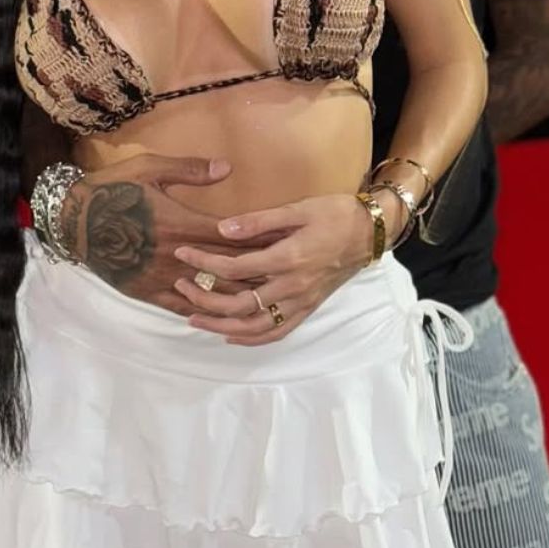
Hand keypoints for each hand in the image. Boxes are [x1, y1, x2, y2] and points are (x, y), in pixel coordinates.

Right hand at [59, 152, 271, 311]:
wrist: (72, 219)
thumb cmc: (114, 188)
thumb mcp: (151, 168)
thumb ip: (191, 170)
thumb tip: (227, 168)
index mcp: (183, 223)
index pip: (233, 236)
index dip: (261, 240)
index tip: (286, 242)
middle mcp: (177, 254)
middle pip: (228, 268)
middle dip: (258, 271)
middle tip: (288, 274)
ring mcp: (162, 277)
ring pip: (209, 293)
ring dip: (237, 295)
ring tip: (266, 297)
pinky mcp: (146, 291)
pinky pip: (181, 306)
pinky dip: (204, 311)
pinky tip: (223, 316)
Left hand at [173, 191, 383, 345]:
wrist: (369, 232)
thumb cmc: (334, 214)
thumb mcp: (297, 209)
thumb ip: (258, 221)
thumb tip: (222, 229)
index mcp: (288, 259)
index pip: (235, 268)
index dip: (204, 262)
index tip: (182, 253)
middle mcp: (293, 287)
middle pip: (239, 304)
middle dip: (204, 299)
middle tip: (180, 287)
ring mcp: (301, 302)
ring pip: (254, 326)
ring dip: (220, 326)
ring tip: (193, 318)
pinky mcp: (307, 309)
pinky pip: (276, 333)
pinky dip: (251, 338)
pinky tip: (230, 334)